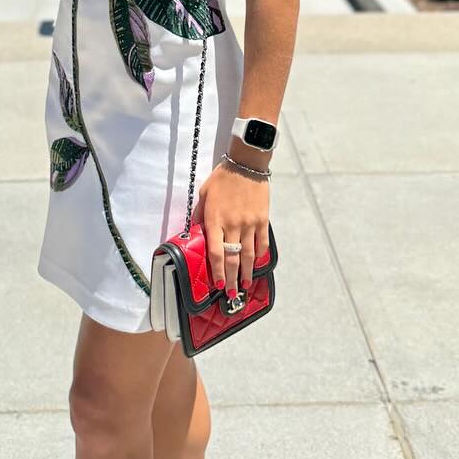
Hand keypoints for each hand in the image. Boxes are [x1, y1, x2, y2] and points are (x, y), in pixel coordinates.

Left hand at [190, 163, 270, 296]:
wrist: (246, 164)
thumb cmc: (222, 179)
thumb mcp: (204, 194)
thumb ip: (201, 215)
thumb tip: (196, 233)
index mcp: (215, 219)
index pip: (216, 252)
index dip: (217, 271)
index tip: (217, 285)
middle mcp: (232, 225)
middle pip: (233, 258)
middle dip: (232, 279)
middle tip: (231, 294)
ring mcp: (249, 223)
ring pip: (248, 255)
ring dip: (247, 272)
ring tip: (245, 285)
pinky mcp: (262, 220)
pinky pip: (261, 243)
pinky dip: (259, 256)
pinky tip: (256, 264)